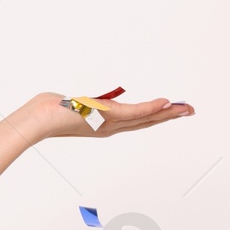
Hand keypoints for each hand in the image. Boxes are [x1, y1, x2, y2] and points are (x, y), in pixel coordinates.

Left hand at [22, 91, 194, 141]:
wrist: (40, 119)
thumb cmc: (51, 112)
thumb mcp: (75, 106)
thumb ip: (86, 105)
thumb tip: (87, 102)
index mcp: (105, 126)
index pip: (137, 120)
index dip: (156, 116)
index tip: (173, 110)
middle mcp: (110, 127)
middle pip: (146, 121)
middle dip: (169, 116)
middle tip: (189, 110)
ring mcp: (109, 123)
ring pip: (145, 118)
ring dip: (167, 113)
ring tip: (186, 108)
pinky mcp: (106, 116)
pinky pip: (134, 112)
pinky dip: (151, 108)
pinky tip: (166, 104)